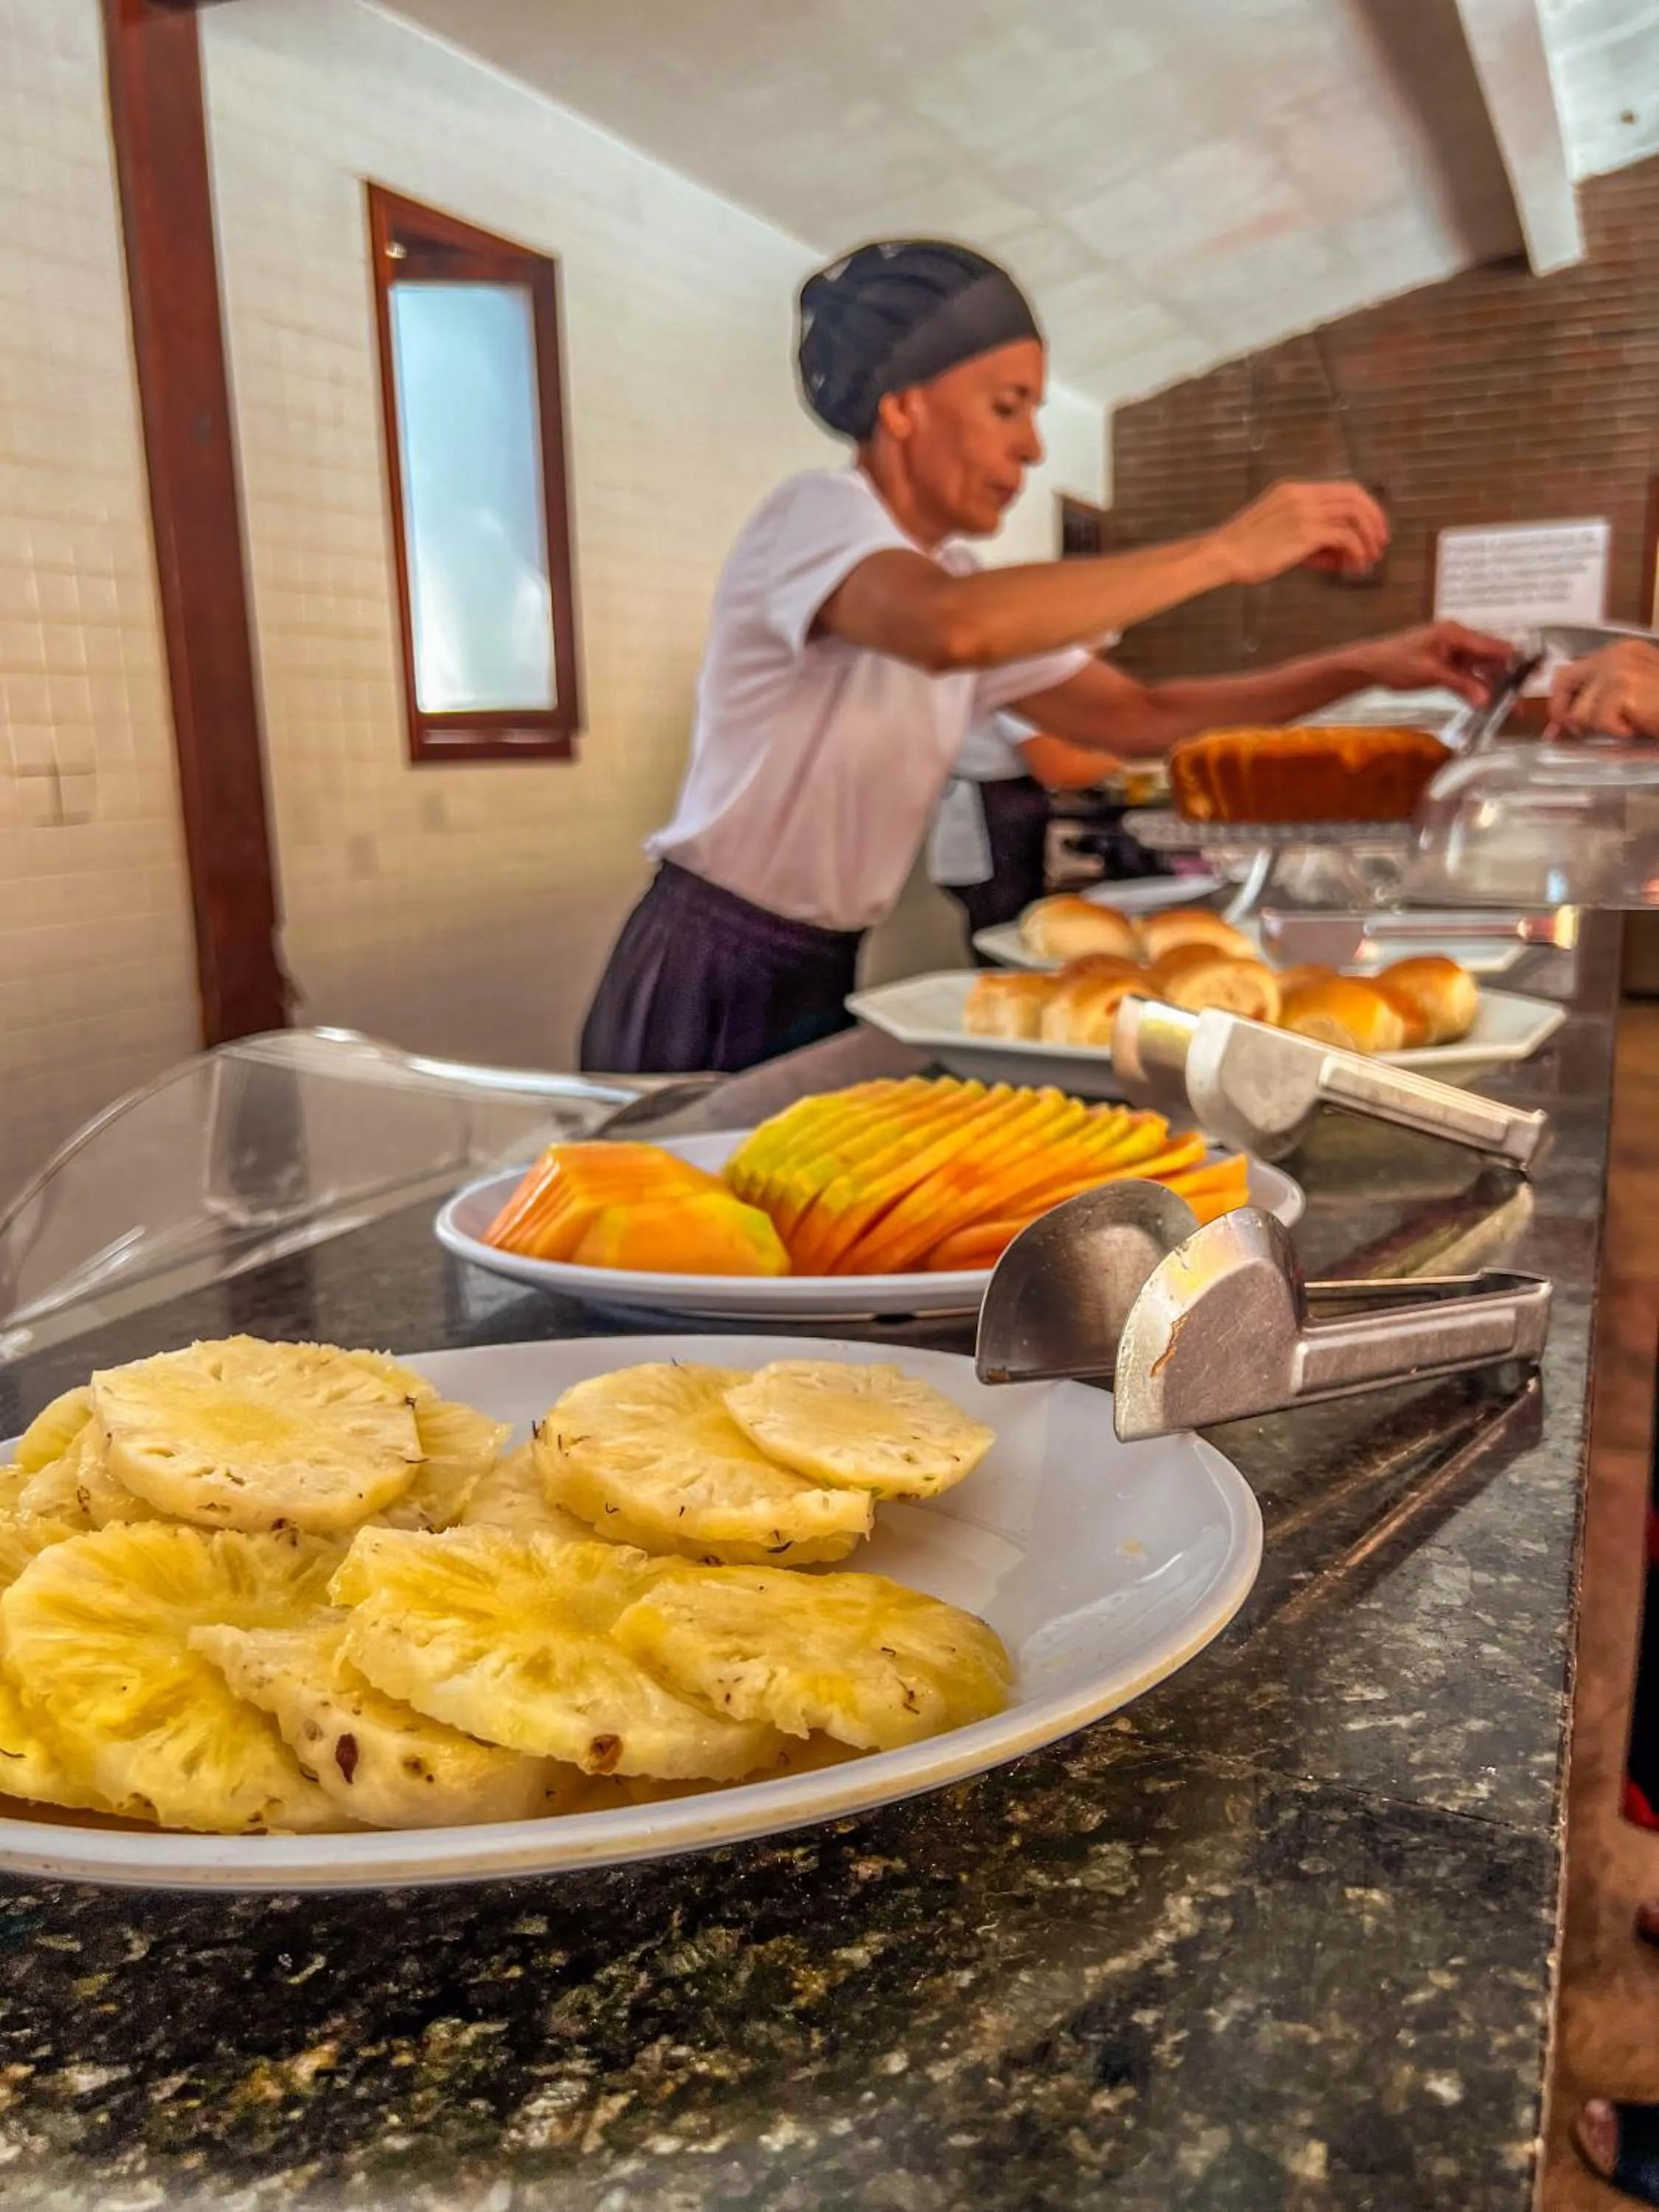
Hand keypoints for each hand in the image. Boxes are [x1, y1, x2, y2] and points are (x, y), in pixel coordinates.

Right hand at [1211, 480, 1389, 586]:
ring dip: (1368, 537)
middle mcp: (1303, 495)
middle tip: (1380, 543)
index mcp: (1294, 490)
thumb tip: (1338, 555)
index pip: (1342, 489)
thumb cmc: (1243, 551)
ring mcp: (1304, 511)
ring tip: (1369, 559)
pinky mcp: (1305, 532)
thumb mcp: (1276, 533)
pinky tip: (1352, 567)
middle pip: (1354, 496)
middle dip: (1374, 519)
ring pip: (1354, 514)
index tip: (1372, 528)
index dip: (1364, 507)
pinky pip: (1345, 537)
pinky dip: (1355, 551)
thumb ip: (1307, 538)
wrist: (1221, 555)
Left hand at [1350, 620, 1514, 705]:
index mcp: (1456, 634)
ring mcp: (1452, 654)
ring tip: (1509, 708)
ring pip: (1479, 672)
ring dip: (1492, 689)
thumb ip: (1461, 685)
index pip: (1493, 646)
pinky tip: (1487, 705)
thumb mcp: (1430, 674)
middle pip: (1490, 660)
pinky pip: (1466, 678)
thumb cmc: (1396, 662)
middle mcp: (1458, 641)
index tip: (1533, 672)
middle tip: (1521, 699)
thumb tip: (1487, 699)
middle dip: (1506, 679)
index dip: (1515, 659)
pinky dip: (1475, 691)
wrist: (1370, 666)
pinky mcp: (1445, 667)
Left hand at [1549, 640, 1658, 737]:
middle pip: (1564, 682)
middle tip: (1579, 733)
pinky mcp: (1623, 687)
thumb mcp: (1633, 698)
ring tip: (1631, 724)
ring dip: (1602, 727)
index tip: (1556, 727)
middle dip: (1564, 712)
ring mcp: (1618, 669)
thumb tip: (1561, 726)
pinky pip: (1599, 721)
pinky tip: (1639, 725)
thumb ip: (1600, 700)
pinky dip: (1619, 732)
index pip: (1570, 672)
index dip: (1559, 701)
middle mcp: (1616, 654)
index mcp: (1620, 652)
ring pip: (1580, 711)